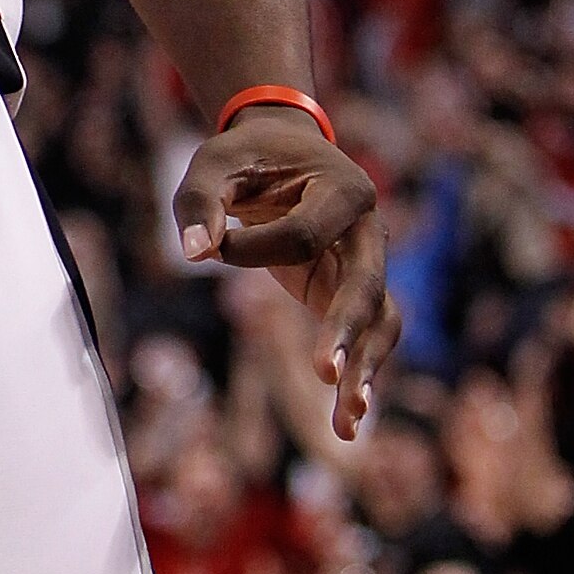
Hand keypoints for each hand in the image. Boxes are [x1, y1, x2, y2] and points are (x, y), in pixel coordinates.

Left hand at [173, 104, 398, 438]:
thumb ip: (200, 200)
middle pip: (367, 287)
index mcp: (343, 190)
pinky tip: (344, 423)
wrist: (283, 150)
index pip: (301, 235)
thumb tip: (193, 253)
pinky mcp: (353, 292)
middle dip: (345, 331)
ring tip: (346, 420)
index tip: (214, 244)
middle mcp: (369, 231)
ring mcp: (369, 265)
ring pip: (380, 323)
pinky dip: (358, 375)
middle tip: (326, 374)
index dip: (251, 247)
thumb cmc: (247, 155)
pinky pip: (367, 337)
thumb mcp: (215, 162)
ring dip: (364, 370)